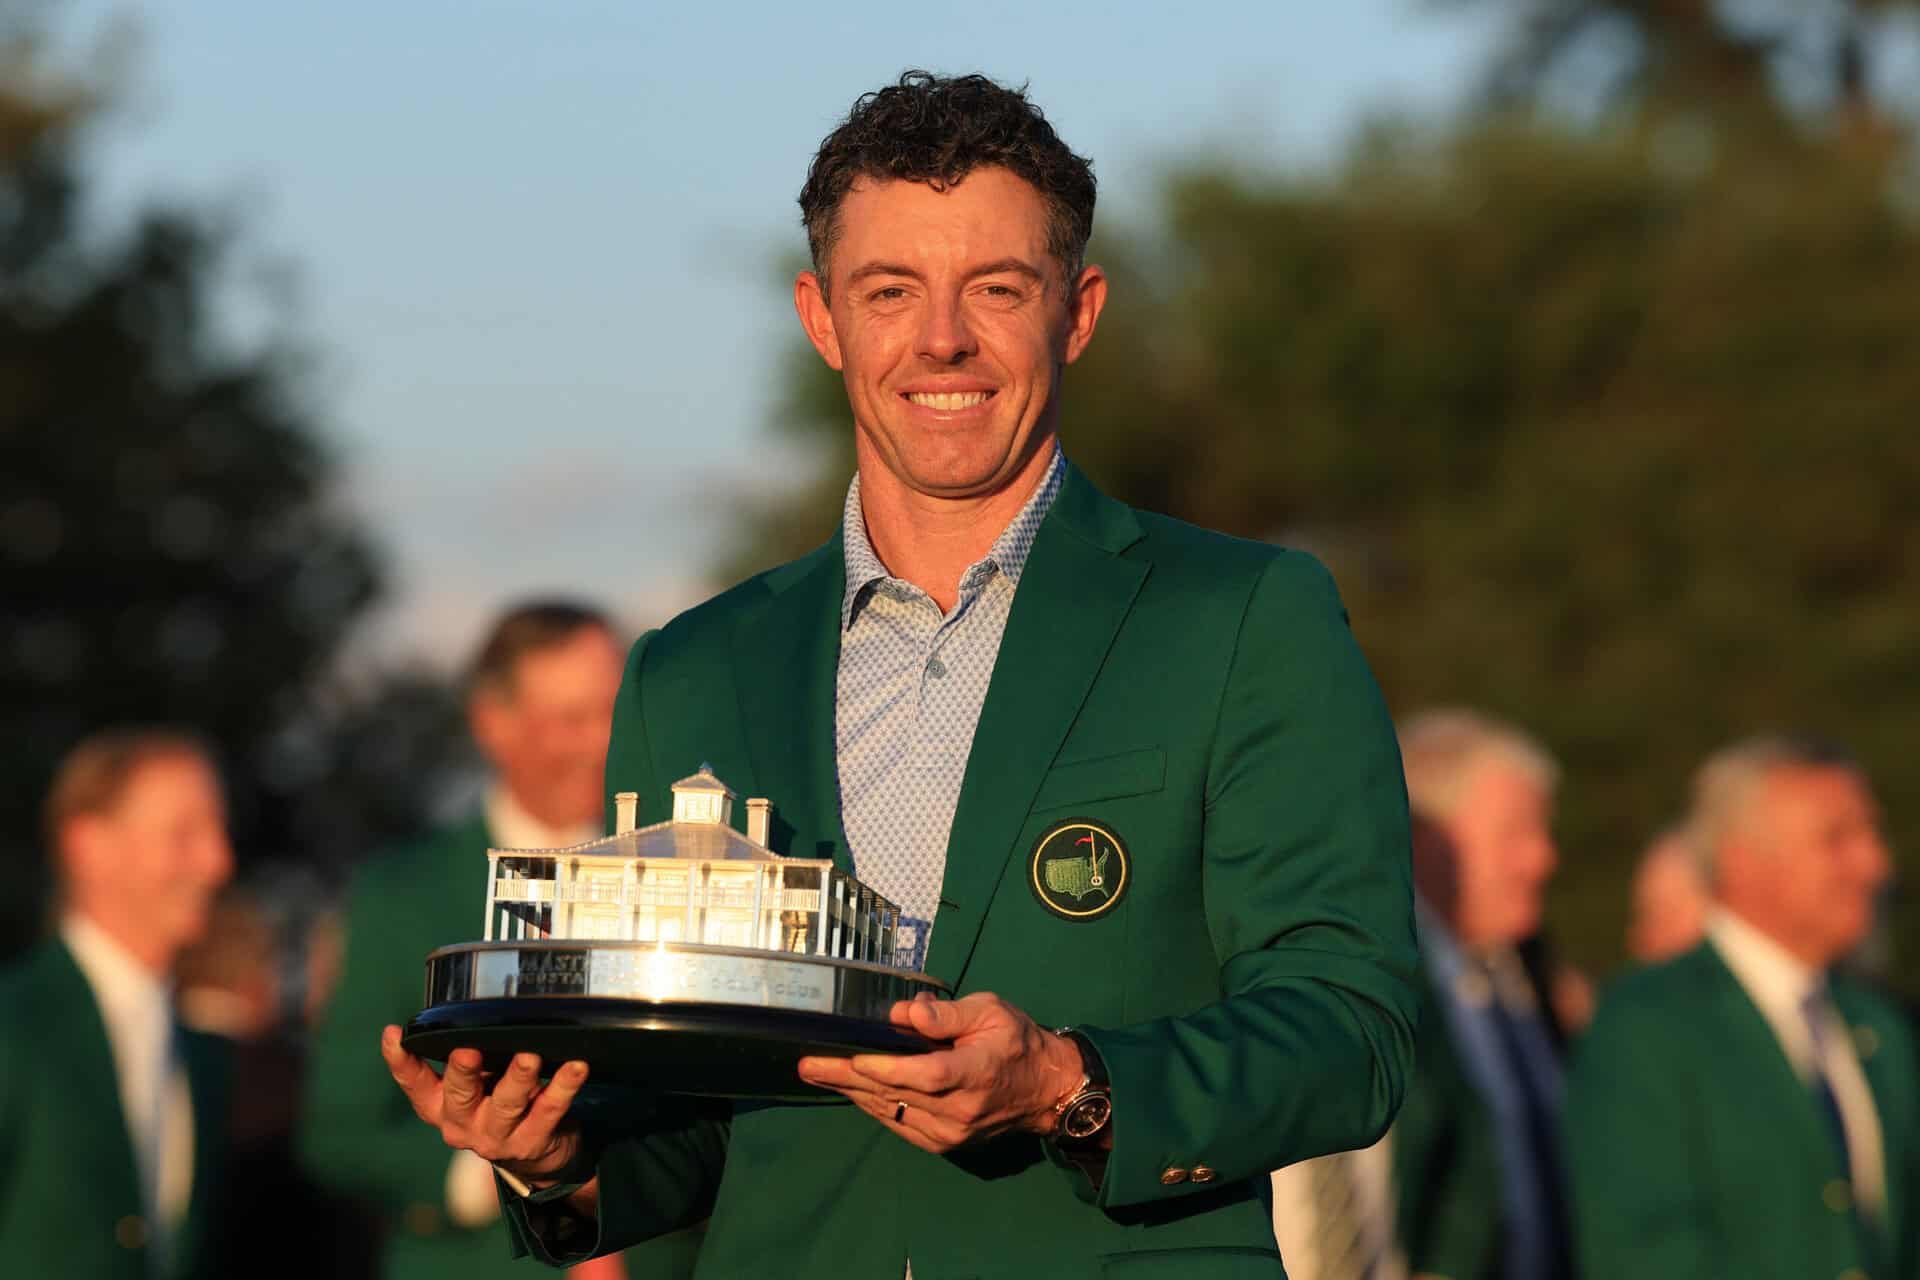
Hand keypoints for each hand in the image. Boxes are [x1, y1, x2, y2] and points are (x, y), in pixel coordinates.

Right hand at [381, 1025, 590, 1183]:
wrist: (536, 1155)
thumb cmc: (498, 1102)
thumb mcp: (475, 1084)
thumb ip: (468, 1056)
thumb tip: (473, 1005)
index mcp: (440, 1106)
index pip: (415, 1084)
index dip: (401, 1061)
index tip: (394, 1033)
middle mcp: (462, 1124)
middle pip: (459, 1096)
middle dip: (464, 1072)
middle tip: (468, 1050)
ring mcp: (496, 1138)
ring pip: (506, 1104)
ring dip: (518, 1078)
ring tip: (530, 1057)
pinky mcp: (531, 1142)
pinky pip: (550, 1110)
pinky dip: (564, 1087)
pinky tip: (576, 1067)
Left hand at [795, 992, 1084, 1153]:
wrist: (1046, 1090)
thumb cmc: (1017, 1041)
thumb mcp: (990, 1011)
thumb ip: (946, 1014)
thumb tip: (902, 1014)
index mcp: (974, 1073)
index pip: (923, 1075)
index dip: (885, 1069)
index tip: (852, 1057)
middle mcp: (959, 1110)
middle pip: (895, 1095)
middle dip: (846, 1078)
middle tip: (808, 1065)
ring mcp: (950, 1133)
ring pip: (890, 1112)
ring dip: (852, 1092)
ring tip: (817, 1073)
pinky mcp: (944, 1144)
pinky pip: (899, 1124)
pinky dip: (873, 1105)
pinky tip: (851, 1090)